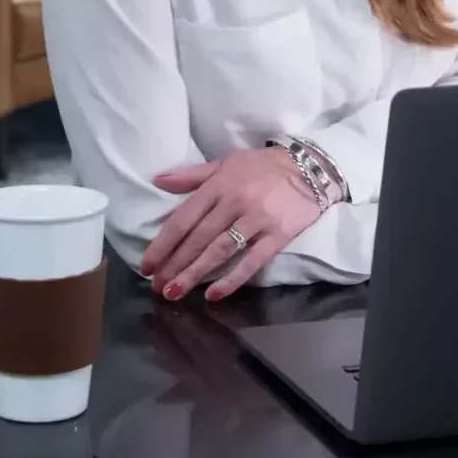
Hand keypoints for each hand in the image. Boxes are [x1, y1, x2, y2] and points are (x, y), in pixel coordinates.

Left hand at [143, 148, 321, 301]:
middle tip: (157, 287)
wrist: (310, 167)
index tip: (147, 265)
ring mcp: (257, 219)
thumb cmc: (262, 166)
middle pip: (198, 238)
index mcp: (218, 185)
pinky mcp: (277, 234)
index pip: (184, 218)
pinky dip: (232, 279)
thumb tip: (157, 180)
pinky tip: (214, 295)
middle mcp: (234, 202)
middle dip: (175, 264)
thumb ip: (192, 175)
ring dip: (195, 273)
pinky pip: (252, 261)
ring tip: (175, 292)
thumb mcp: (226, 162)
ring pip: (220, 250)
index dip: (163, 244)